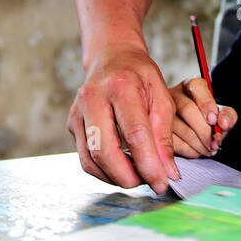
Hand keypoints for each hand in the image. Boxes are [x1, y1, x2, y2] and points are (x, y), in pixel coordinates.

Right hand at [68, 44, 179, 193]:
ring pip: (91, 160)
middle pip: (105, 151)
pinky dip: (104, 171)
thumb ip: (164, 136)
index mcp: (121, 86)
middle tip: (148, 182)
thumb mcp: (162, 97)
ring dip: (115, 177)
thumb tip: (167, 173)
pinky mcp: (73, 124)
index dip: (149, 164)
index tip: (162, 183)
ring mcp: (78, 111)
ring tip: (137, 175)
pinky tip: (122, 168)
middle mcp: (93, 98)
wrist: (112, 58)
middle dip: (128, 177)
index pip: (134, 134)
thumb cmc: (139, 76)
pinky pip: (85, 158)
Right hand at [168, 78, 237, 157]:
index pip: (197, 88)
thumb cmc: (207, 119)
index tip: (214, 120)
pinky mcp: (157, 131)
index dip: (206, 104)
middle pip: (187, 109)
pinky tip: (197, 151)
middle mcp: (174, 95)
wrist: (195, 128)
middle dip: (204, 130)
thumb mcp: (220, 113)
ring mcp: (162, 112)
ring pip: (178, 127)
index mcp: (191, 86)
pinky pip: (172, 142)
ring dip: (198, 143)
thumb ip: (227, 115)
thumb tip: (223, 123)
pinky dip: (188, 150)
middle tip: (214, 143)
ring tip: (209, 149)